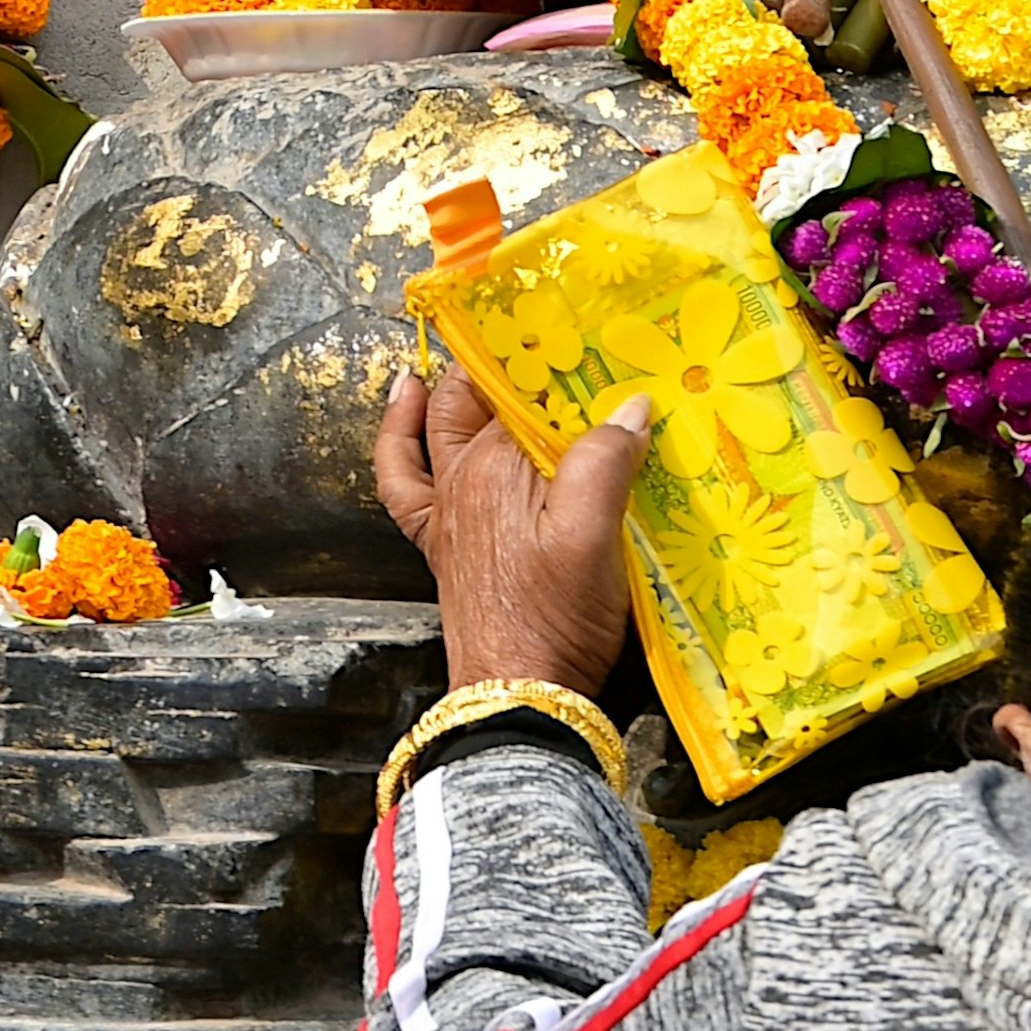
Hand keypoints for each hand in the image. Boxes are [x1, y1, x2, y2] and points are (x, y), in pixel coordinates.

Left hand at [374, 365, 652, 699]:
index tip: (589, 331)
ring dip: (448, 387)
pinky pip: (404, 478)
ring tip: (471, 353)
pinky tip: (408, 413)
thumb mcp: (596, 537)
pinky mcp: (443, 542)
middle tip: (542, 335)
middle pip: (476, 398)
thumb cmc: (558, 620)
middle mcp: (462, 478)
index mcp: (497, 464)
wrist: (520, 698)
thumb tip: (630, 402)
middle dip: (503, 360)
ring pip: (440, 427)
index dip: (554, 356)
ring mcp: (447, 510)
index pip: (524, 387)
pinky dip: (399, 439)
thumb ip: (606, 459)